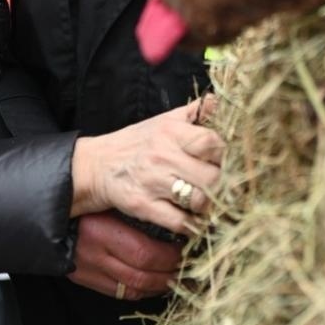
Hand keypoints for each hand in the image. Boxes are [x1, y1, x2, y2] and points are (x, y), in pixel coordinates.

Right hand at [67, 210, 181, 298]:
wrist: (46, 212)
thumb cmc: (82, 199)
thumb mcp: (106, 199)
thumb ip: (133, 209)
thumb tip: (171, 217)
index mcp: (102, 230)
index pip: (145, 252)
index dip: (170, 256)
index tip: (185, 247)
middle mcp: (95, 254)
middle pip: (142, 275)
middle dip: (170, 273)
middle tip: (188, 265)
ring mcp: (89, 271)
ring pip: (134, 289)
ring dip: (160, 286)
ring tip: (177, 276)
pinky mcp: (86, 279)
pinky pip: (120, 293)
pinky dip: (142, 291)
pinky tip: (155, 283)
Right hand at [70, 95, 222, 236]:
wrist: (99, 164)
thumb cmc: (139, 142)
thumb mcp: (165, 120)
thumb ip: (195, 112)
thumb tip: (218, 100)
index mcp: (171, 131)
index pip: (212, 142)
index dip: (226, 155)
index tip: (225, 162)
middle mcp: (162, 155)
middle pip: (212, 176)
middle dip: (222, 185)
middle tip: (221, 187)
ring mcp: (153, 182)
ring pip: (199, 201)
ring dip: (208, 206)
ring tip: (207, 202)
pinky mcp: (144, 206)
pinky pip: (180, 222)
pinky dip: (192, 224)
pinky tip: (192, 218)